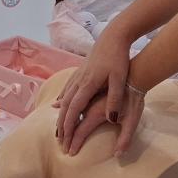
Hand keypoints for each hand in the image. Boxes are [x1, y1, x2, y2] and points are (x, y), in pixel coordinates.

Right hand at [53, 32, 143, 156]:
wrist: (114, 36)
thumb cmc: (118, 58)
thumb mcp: (119, 79)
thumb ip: (114, 99)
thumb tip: (111, 120)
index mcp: (87, 84)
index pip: (74, 110)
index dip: (69, 126)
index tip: (66, 140)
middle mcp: (79, 81)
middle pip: (65, 107)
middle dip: (62, 125)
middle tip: (60, 141)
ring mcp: (78, 75)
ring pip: (64, 98)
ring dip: (60, 115)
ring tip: (58, 128)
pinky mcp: (80, 71)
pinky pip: (67, 89)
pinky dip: (61, 99)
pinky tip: (57, 103)